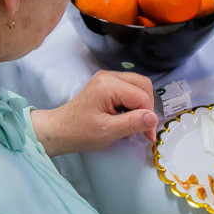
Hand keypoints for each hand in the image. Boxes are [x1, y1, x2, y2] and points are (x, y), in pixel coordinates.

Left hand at [31, 70, 157, 156]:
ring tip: (134, 127)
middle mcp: (109, 76)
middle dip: (147, 107)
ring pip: (137, 87)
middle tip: (144, 129)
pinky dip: (132, 105)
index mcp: (108, 85)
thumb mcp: (108, 131)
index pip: (141, 96)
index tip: (148, 136)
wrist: (59, 130)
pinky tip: (126, 120)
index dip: (149, 116)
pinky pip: (128, 90)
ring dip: (140, 106)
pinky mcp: (106, 86)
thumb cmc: (80, 132)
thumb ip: (132, 123)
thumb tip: (154, 118)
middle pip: (142, 85)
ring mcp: (107, 79)